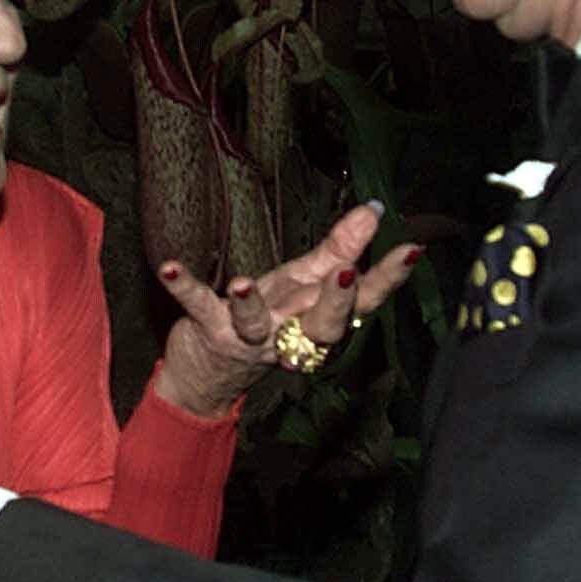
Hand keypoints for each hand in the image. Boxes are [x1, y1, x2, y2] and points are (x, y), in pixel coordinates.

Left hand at [153, 202, 421, 417]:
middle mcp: (290, 335)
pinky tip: (168, 267)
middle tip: (346, 274)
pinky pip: (198, 305)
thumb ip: (341, 249)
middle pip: (321, 325)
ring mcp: (248, 337)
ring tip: (243, 282)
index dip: (388, 278)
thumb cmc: (268, 317)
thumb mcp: (305, 282)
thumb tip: (374, 209)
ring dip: (250, 306)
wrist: (210, 372)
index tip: (412, 250)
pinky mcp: (209, 330)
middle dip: (337, 302)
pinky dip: (183, 286)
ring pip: (257, 326)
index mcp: (319, 320)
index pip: (363, 302)